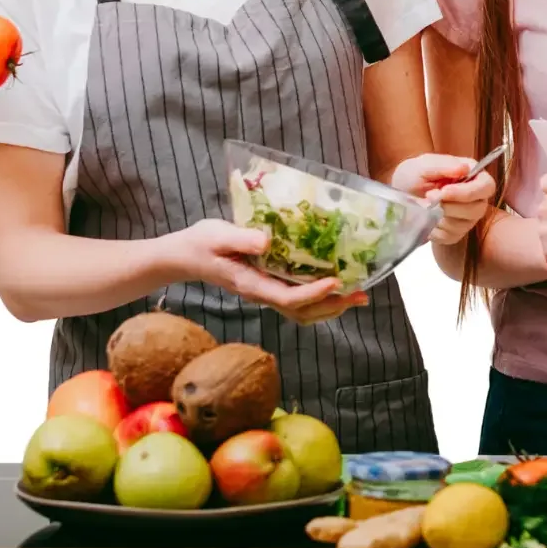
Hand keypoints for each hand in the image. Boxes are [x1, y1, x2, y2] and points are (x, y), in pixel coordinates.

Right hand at [165, 219, 366, 323]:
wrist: (185, 256)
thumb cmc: (200, 243)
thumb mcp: (217, 235)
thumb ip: (241, 238)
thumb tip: (267, 241)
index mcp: (251, 284)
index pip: (287, 298)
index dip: (314, 293)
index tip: (336, 280)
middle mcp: (262, 294)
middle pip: (302, 312)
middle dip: (333, 305)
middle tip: (361, 294)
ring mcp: (266, 292)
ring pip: (303, 311)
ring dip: (332, 306)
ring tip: (358, 295)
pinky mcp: (269, 285)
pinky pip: (299, 301)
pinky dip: (322, 299)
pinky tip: (337, 286)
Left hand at [389, 153, 497, 245]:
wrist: (399, 197)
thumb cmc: (413, 176)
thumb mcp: (422, 165)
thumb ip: (443, 165)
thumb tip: (464, 168)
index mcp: (472, 175)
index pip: (486, 186)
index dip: (468, 192)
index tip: (444, 191)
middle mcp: (475, 197)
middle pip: (478, 209)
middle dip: (451, 206)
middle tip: (428, 197)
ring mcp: (467, 217)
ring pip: (464, 224)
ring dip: (440, 216)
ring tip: (424, 206)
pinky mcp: (456, 233)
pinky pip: (450, 236)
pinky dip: (434, 228)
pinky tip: (426, 218)